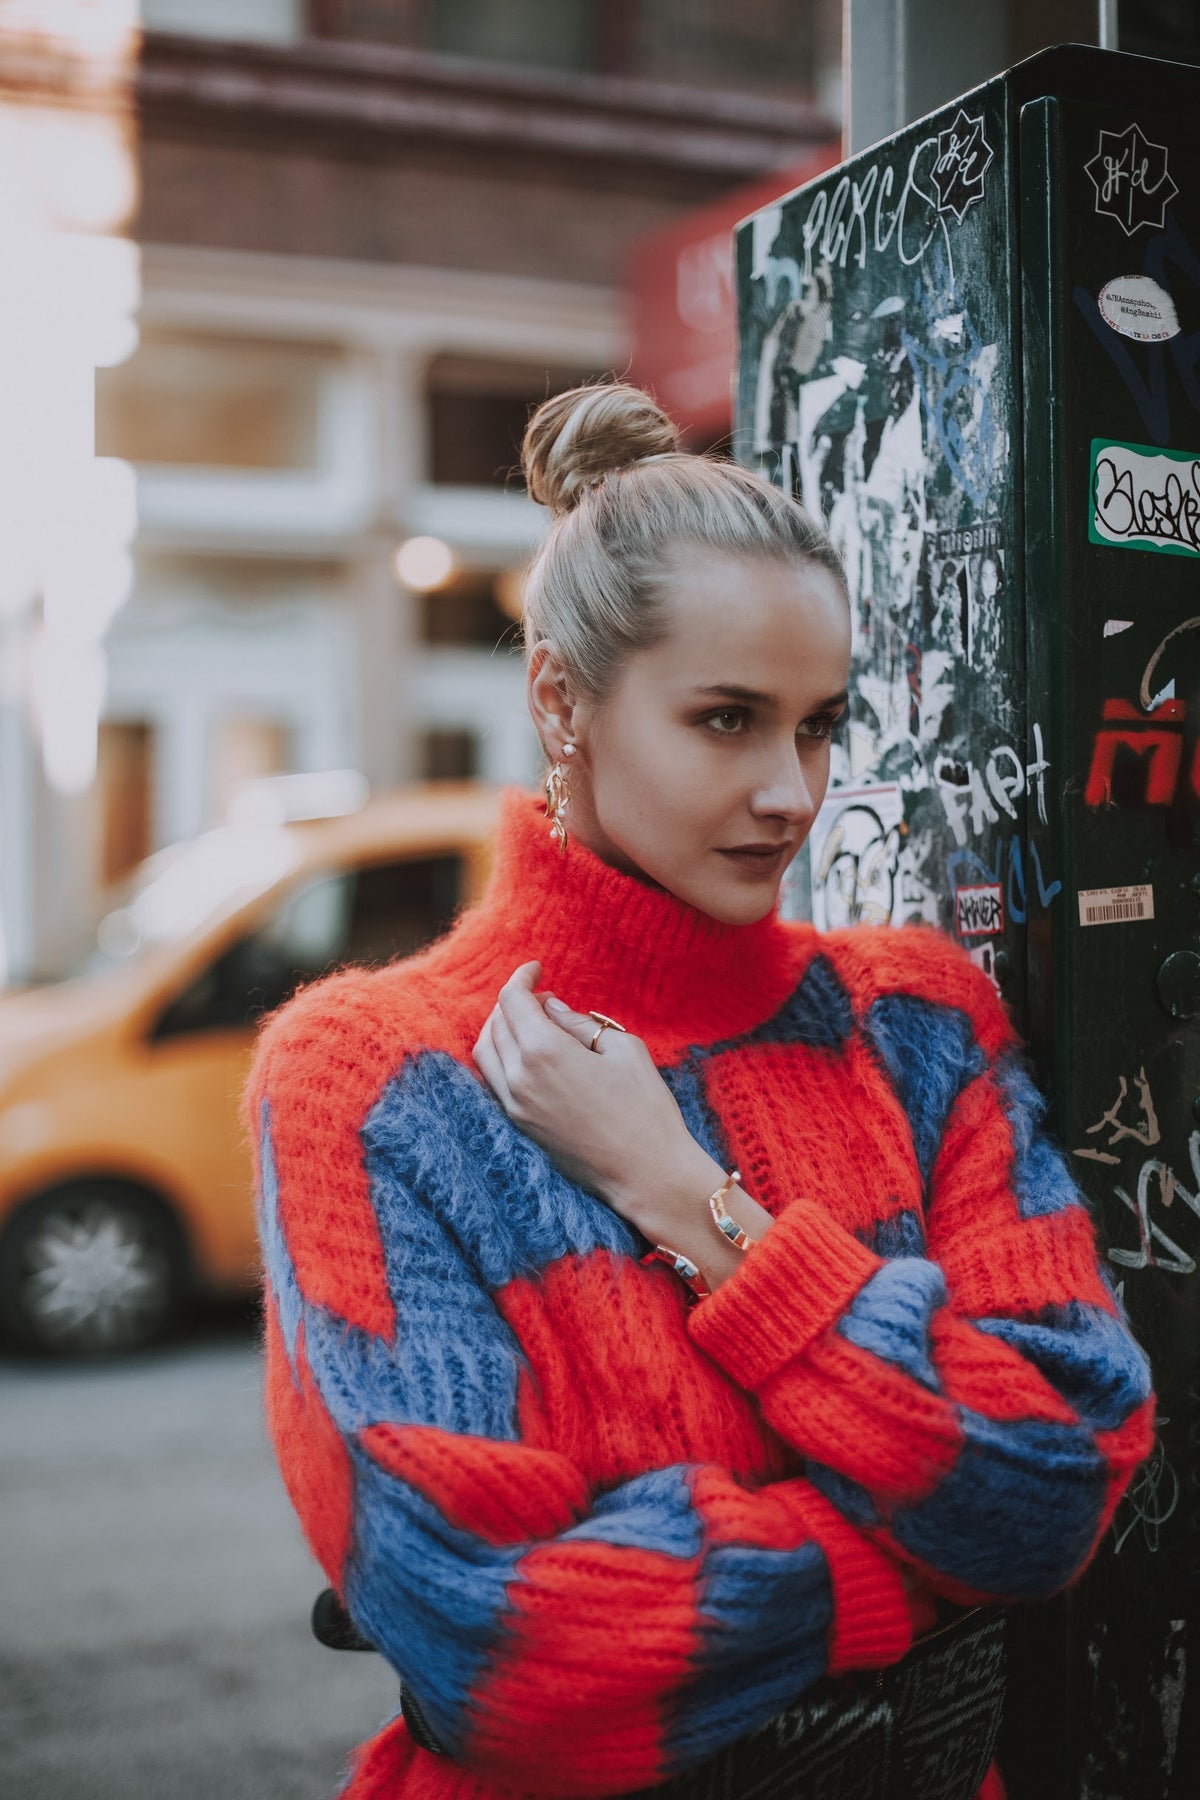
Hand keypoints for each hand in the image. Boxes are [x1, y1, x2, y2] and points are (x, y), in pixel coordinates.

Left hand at [472, 962, 695, 1228]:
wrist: (647, 1173)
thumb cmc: (645, 1108)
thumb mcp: (622, 1049)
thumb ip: (580, 1023)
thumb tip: (552, 1007)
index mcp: (544, 1052)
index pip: (513, 1000)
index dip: (522, 977)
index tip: (537, 969)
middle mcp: (519, 1078)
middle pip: (495, 1024)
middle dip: (514, 1002)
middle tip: (542, 996)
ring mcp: (514, 1106)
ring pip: (485, 1054)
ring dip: (500, 1029)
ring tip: (529, 1023)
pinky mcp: (519, 1127)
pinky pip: (493, 1082)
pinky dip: (499, 1059)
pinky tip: (524, 1055)